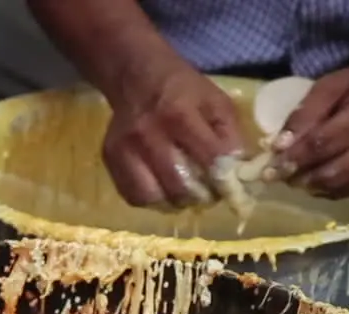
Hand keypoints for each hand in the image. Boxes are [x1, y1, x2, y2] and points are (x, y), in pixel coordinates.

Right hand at [102, 59, 244, 207]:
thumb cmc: (183, 90)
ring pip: (154, 198)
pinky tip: (163, 188)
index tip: (230, 187)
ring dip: (176, 202)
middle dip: (200, 197)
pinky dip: (153, 200)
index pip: (209, 161)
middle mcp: (149, 134)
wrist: (136, 76)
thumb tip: (238, 174)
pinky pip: (134, 196)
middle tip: (208, 193)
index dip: (225, 181)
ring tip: (185, 193)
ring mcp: (125, 148)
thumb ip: (231, 136)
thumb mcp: (216, 102)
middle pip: (180, 187)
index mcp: (180, 115)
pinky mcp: (110, 158)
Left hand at [274, 59, 348, 197]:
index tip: (268, 169)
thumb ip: (306, 112)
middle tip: (277, 176)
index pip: (322, 144)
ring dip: (311, 185)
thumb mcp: (333, 84)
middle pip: (330, 171)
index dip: (293, 159)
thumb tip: (278, 145)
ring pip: (340, 186)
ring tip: (295, 176)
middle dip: (298, 176)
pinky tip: (319, 179)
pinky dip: (330, 189)